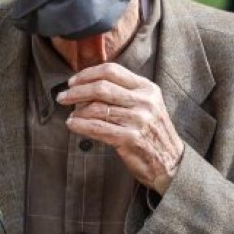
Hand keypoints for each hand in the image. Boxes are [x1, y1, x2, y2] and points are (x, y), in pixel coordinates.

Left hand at [59, 63, 183, 193]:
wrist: (170, 162)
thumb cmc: (152, 132)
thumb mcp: (147, 104)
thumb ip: (125, 92)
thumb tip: (88, 84)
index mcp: (147, 88)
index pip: (112, 71)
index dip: (87, 74)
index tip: (72, 81)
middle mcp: (144, 101)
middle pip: (101, 87)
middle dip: (76, 91)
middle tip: (62, 96)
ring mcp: (138, 119)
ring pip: (96, 108)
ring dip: (77, 111)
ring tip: (70, 114)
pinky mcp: (130, 138)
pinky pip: (97, 128)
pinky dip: (80, 125)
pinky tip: (73, 125)